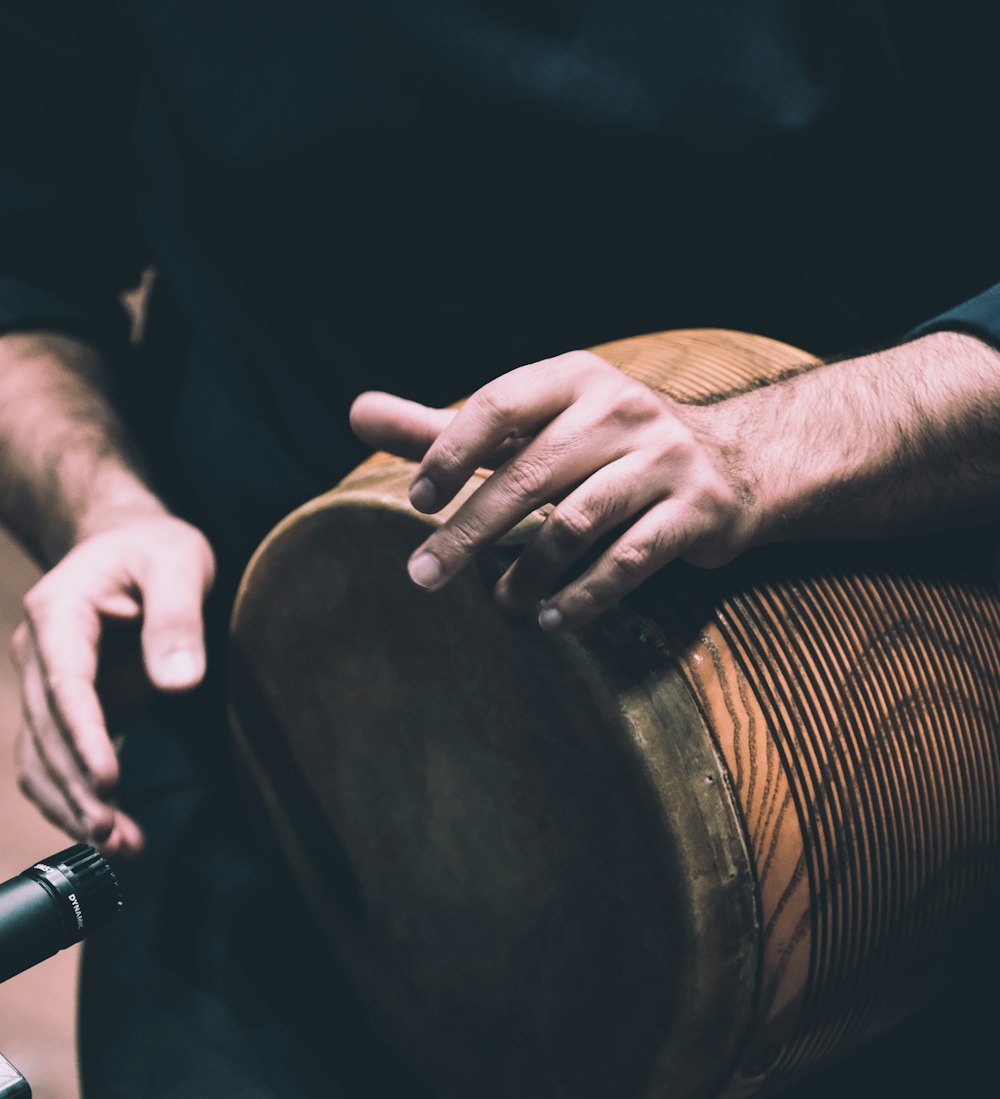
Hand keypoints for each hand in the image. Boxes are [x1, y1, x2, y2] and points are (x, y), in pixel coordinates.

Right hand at [10, 514, 215, 854]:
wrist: (131, 543)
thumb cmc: (157, 549)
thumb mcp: (180, 562)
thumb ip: (178, 617)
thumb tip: (180, 682)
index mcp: (59, 612)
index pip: (64, 684)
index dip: (83, 736)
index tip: (108, 781)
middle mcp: (40, 652)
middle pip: (46, 731)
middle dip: (77, 787)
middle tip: (114, 835)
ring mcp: (47, 683)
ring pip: (42, 756)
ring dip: (73, 805)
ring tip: (120, 846)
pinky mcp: (67, 709)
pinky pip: (59, 760)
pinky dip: (78, 798)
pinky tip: (115, 833)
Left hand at [350, 351, 758, 630]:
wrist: (732, 465)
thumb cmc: (604, 447)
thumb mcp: (531, 427)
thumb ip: (447, 428)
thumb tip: (355, 412)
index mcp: (573, 378)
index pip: (499, 406)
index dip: (451, 453)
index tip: (418, 504)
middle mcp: (622, 409)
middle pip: (531, 473)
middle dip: (471, 531)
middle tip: (423, 576)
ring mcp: (665, 459)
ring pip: (579, 520)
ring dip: (529, 571)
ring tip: (500, 604)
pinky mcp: (697, 511)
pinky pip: (631, 559)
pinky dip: (586, 596)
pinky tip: (553, 620)